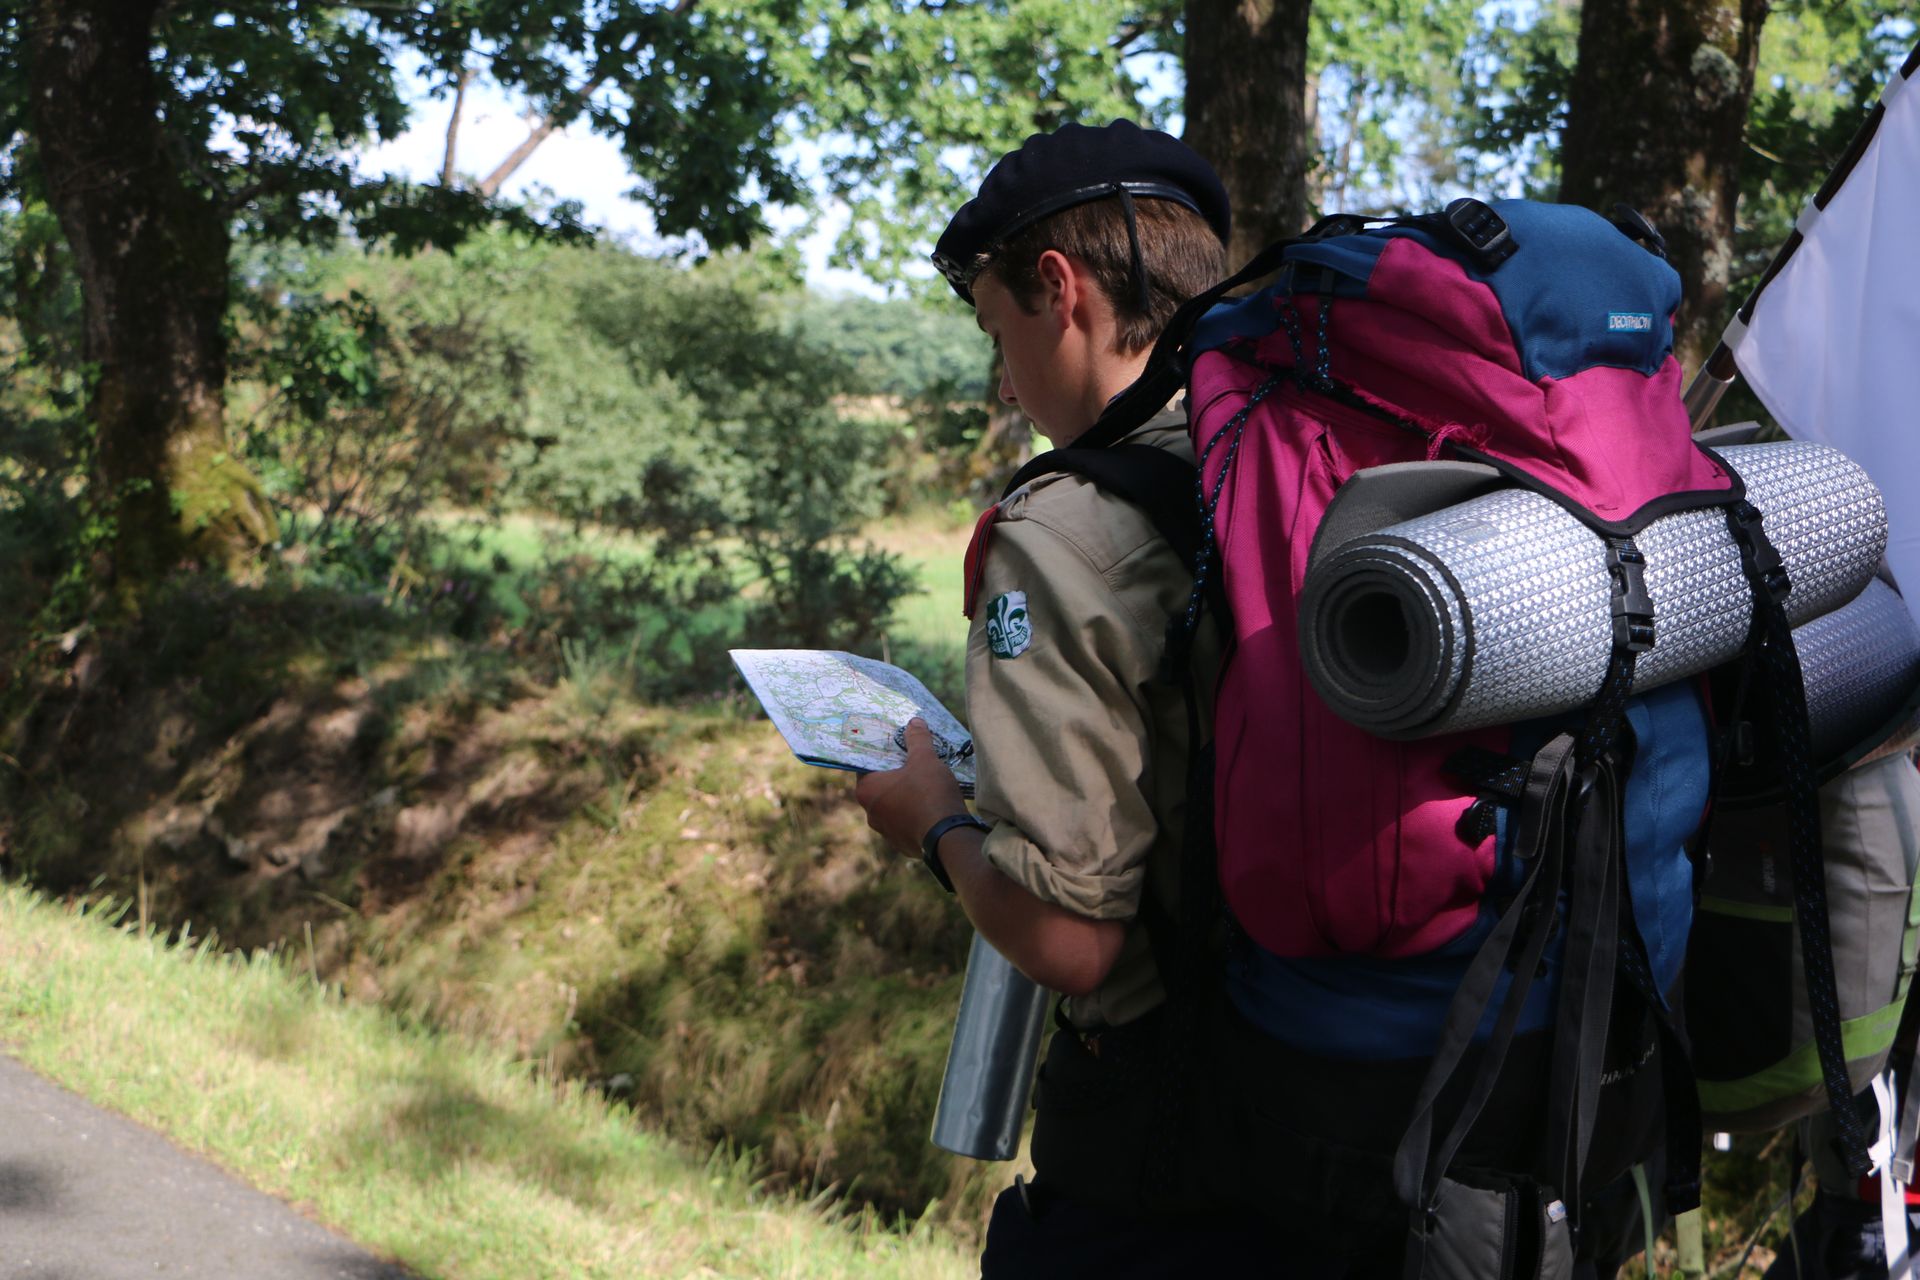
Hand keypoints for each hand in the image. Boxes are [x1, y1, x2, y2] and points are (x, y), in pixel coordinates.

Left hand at [853, 718, 968, 856]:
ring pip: (893, 807)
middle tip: (912, 764)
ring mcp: (886, 832)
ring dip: (906, 797)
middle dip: (895, 776)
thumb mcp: (924, 758)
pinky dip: (916, 815)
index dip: (880, 756)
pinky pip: (907, 824)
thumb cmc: (929, 792)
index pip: (865, 767)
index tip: (894, 748)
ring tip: (925, 786)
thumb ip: (917, 739)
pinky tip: (931, 807)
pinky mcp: (903, 844)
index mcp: (867, 790)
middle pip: (880, 787)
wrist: (948, 836)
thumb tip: (914, 722)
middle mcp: (870, 813)